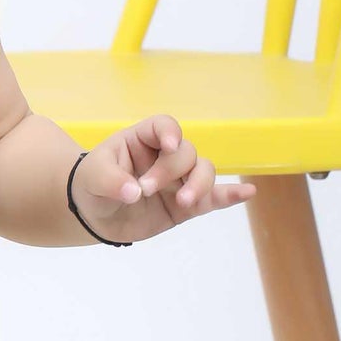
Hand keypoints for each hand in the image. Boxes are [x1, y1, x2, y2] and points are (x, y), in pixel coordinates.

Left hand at [71, 116, 255, 241]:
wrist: (93, 214)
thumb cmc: (93, 184)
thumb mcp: (93, 177)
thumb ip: (111, 181)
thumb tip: (133, 193)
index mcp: (143, 139)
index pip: (164, 126)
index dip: (169, 132)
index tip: (168, 145)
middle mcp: (166, 156)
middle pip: (185, 153)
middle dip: (170, 171)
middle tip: (144, 190)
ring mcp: (178, 180)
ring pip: (204, 172)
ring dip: (199, 185)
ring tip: (183, 202)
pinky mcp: (186, 206)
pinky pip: (212, 199)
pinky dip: (230, 196)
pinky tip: (247, 192)